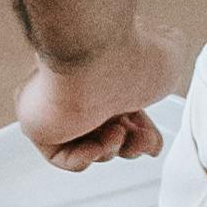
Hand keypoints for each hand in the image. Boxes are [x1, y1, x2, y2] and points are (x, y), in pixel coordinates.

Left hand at [18, 35, 166, 167]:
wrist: (96, 51)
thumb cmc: (130, 48)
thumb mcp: (168, 54)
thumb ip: (166, 67)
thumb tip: (162, 75)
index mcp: (107, 66)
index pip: (120, 105)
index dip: (141, 129)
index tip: (152, 138)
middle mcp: (80, 82)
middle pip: (106, 128)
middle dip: (131, 143)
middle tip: (143, 142)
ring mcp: (57, 101)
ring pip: (85, 143)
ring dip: (109, 149)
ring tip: (116, 132)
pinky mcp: (37, 121)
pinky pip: (60, 155)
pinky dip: (83, 158)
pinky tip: (94, 145)